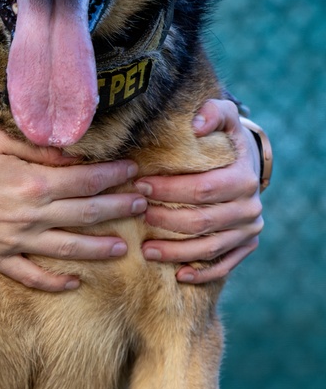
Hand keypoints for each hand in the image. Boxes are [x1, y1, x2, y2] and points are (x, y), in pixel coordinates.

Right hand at [0, 127, 145, 291]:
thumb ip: (33, 150)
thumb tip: (68, 153)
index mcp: (33, 183)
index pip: (85, 180)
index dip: (113, 175)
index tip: (133, 170)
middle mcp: (32, 216)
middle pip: (85, 213)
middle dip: (118, 208)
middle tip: (142, 206)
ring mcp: (16, 242)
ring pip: (68, 249)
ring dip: (98, 248)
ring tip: (122, 248)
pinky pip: (32, 276)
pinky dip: (54, 282)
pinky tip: (73, 283)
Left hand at [135, 98, 262, 283]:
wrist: (247, 163)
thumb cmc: (224, 140)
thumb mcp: (223, 118)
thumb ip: (213, 113)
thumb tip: (196, 124)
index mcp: (243, 177)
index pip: (202, 188)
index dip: (169, 189)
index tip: (139, 185)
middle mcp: (250, 207)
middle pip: (203, 221)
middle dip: (167, 220)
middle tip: (138, 216)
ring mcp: (249, 230)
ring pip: (210, 248)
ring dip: (177, 252)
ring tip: (147, 251)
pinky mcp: (246, 246)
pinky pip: (224, 265)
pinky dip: (202, 273)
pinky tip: (178, 275)